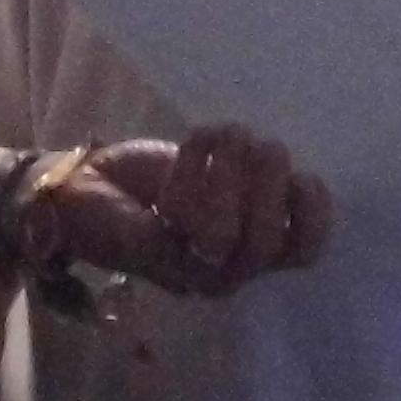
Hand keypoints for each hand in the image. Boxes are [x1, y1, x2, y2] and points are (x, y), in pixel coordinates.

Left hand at [43, 125, 333, 298]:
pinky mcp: (151, 253)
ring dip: (230, 166)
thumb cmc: (156, 177)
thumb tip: (292, 167)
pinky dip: (193, 163)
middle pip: (271, 240)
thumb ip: (255, 178)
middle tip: (254, 142)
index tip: (300, 172)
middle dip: (270, 179)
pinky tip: (192, 143)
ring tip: (220, 134)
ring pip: (228, 233)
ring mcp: (187, 267)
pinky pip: (184, 213)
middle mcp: (226, 267)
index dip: (315, 213)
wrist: (85, 181)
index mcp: (251, 248)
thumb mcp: (218, 172)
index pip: (305, 252)